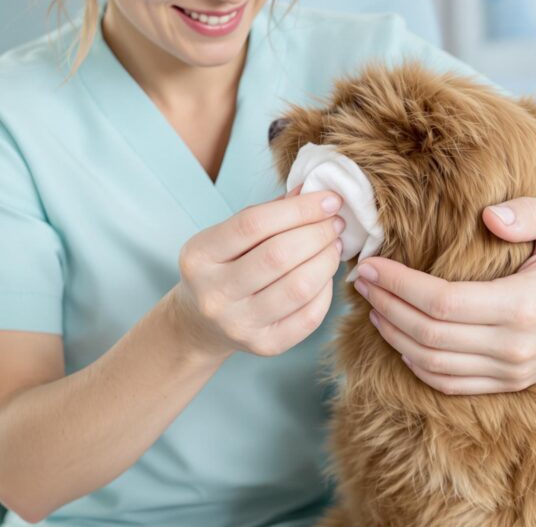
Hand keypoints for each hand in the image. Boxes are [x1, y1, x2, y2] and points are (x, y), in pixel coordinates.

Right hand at [171, 183, 346, 359]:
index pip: (254, 224)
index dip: (298, 209)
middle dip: (318, 233)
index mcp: (199, 255)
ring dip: (327, 260)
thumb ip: (269, 212)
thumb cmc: (223, 267)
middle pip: (279, 256)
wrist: (200, 323)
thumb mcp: (229, 236)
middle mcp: (214, 293)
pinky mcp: (264, 346)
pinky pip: (309, 316)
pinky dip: (326, 290)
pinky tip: (325, 275)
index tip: (329, 199)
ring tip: (334, 245)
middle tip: (336, 223)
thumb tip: (314, 189)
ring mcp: (238, 324)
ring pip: (299, 287)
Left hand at [351, 197, 535, 394]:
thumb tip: (490, 217)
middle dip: (386, 306)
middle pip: (428, 335)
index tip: (371, 264)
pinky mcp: (512, 382)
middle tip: (362, 281)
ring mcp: (513, 370)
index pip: (441, 302)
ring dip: (394, 336)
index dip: (399, 285)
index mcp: (523, 306)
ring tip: (373, 306)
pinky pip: (451, 383)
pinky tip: (398, 338)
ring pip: (433, 364)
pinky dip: (417, 365)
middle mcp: (515, 346)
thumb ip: (531, 212)